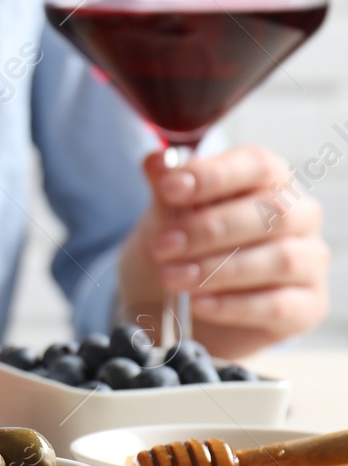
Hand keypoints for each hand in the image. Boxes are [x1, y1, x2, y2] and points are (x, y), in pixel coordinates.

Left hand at [118, 145, 328, 357]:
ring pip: (280, 259)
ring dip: (218, 269)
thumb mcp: (167, 213)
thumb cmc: (184, 244)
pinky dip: (233, 305)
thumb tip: (156, 160)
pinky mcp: (308, 305)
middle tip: (162, 245)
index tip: (170, 189)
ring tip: (172, 277)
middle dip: (210, 229)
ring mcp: (309, 261)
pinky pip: (278, 305)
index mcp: (270, 180)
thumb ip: (165, 187)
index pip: (257, 165)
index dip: (214, 175)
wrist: (185, 298)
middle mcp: (300, 215)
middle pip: (272, 212)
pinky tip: (198, 303)